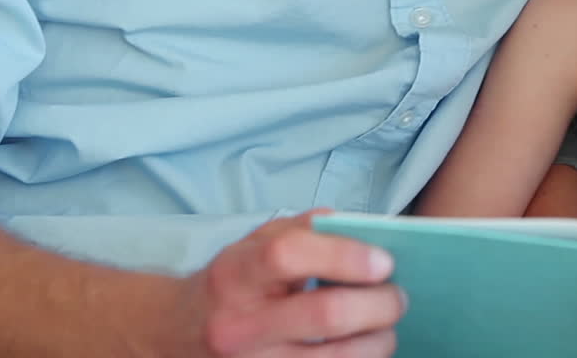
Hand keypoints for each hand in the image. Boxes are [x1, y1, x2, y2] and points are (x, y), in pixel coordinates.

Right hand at [183, 209, 405, 356]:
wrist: (177, 334)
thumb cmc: (231, 283)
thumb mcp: (252, 243)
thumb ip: (304, 231)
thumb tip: (363, 230)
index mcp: (236, 274)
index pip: (289, 256)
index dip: (345, 255)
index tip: (384, 261)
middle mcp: (239, 325)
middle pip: (326, 314)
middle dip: (379, 304)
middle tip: (399, 296)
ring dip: (378, 342)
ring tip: (387, 327)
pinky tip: (364, 349)